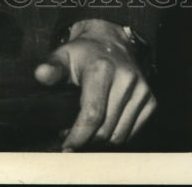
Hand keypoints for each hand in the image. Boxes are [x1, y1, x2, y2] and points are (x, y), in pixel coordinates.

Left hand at [34, 18, 155, 150]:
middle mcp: (126, 79)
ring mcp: (141, 90)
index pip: (92, 114)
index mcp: (102, 68)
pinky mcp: (151, 100)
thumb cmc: (83, 53)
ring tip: (86, 131)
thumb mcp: (63, 55)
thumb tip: (40, 75)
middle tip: (72, 135)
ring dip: (101, 141)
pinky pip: (132, 133)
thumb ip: (52, 67)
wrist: (111, 42)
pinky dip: (116, 135)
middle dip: (86, 139)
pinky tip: (103, 126)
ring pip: (120, 136)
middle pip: (105, 129)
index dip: (78, 135)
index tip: (66, 148)